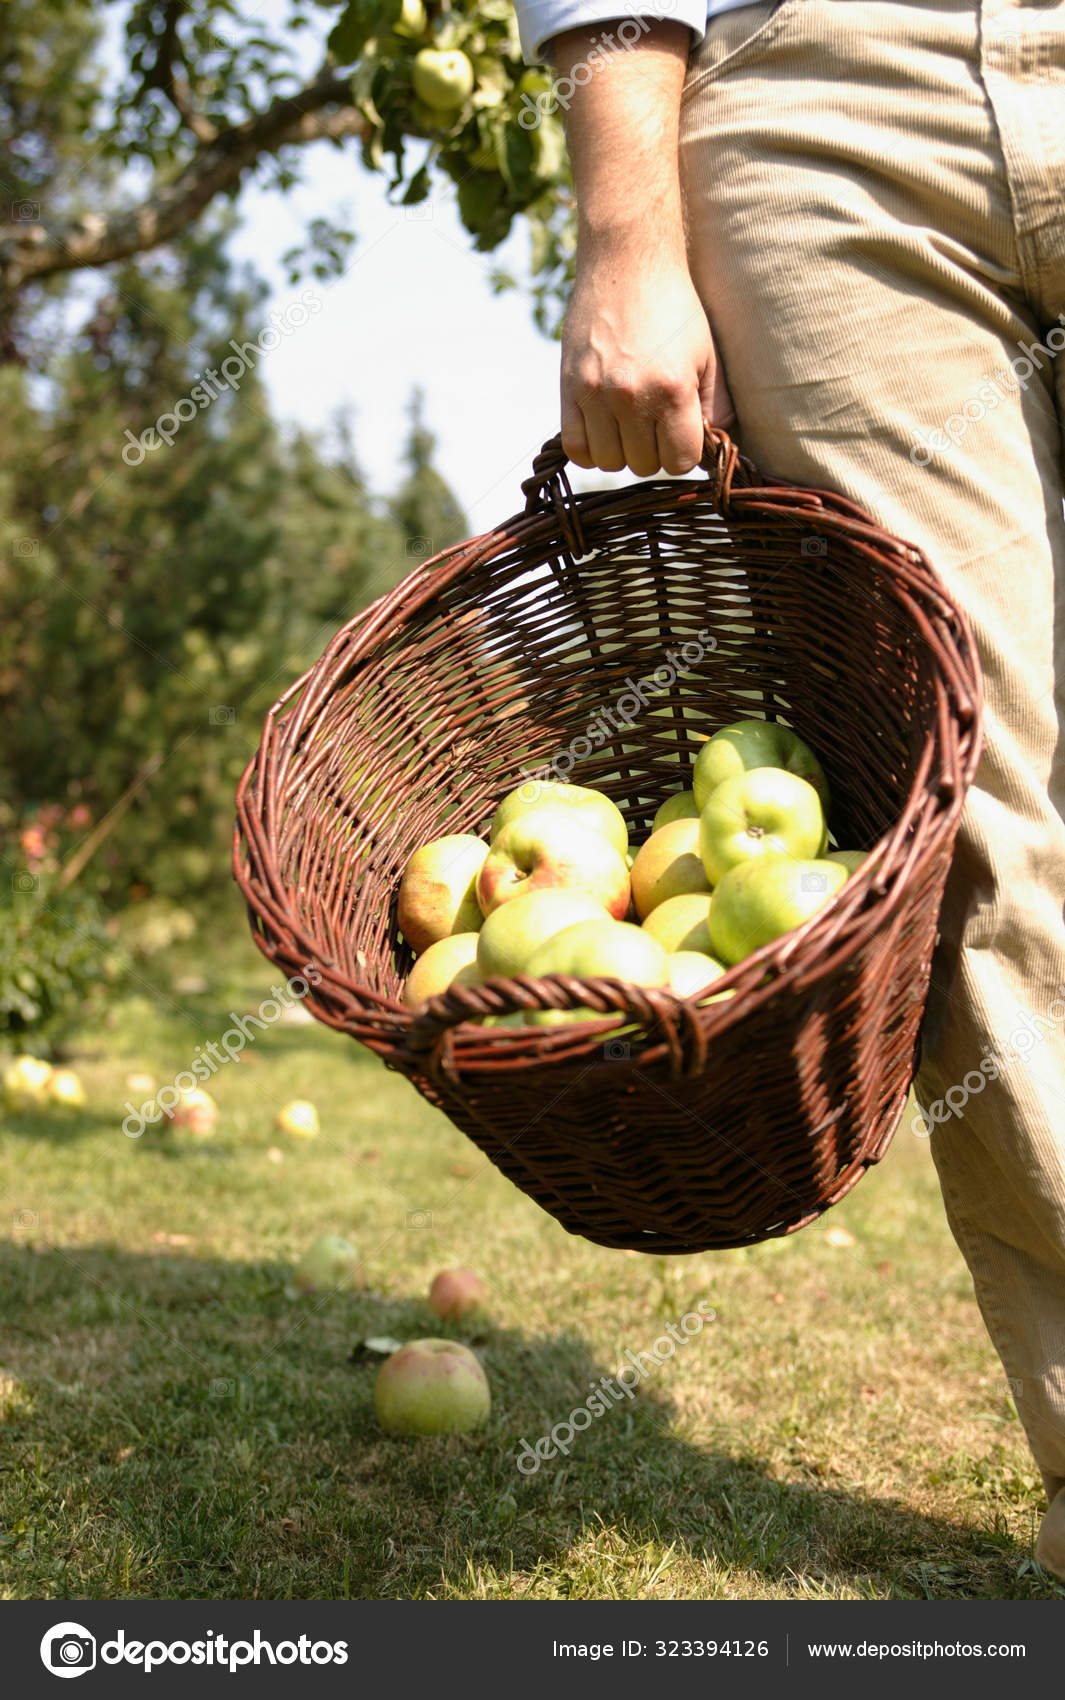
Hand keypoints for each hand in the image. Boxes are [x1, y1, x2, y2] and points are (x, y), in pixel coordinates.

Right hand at [560, 260, 735, 476]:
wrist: (626, 263)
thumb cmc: (675, 308)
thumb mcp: (707, 355)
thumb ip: (716, 406)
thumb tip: (715, 447)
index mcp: (673, 389)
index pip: (679, 461)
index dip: (683, 452)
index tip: (680, 433)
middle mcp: (632, 396)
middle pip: (644, 464)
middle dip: (653, 450)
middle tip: (654, 422)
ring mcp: (596, 394)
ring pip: (610, 462)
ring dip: (622, 451)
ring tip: (628, 423)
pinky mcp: (569, 388)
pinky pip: (576, 449)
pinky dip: (590, 449)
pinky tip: (602, 429)